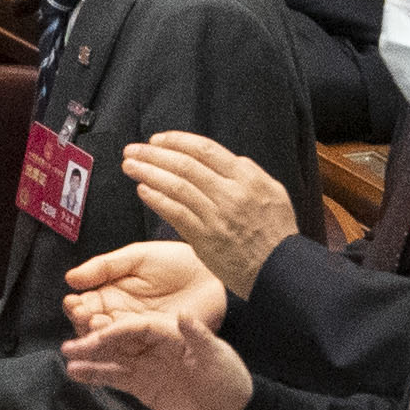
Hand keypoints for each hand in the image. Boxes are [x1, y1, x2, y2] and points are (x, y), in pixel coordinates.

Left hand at [114, 136, 297, 295]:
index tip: (157, 139)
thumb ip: (249, 173)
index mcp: (246, 177)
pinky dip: (157, 200)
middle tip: (133, 149)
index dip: (176, 141)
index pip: (204, 150)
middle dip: (154, 154)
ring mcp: (216, 216)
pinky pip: (176, 215)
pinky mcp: (205, 239)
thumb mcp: (273, 192)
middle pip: (184, 165)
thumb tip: (228, 160)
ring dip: (148, 173)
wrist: (279, 270)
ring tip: (130, 166)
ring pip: (176, 187)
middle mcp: (229, 193)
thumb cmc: (276, 233)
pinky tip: (143, 191)